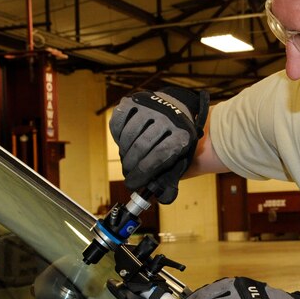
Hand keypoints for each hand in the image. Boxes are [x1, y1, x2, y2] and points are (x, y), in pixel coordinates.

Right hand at [109, 86, 208, 202]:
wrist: (180, 109)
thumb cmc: (176, 140)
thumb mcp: (181, 158)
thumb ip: (171, 178)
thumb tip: (163, 198)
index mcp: (182, 134)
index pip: (158, 157)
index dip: (142, 174)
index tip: (133, 184)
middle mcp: (168, 117)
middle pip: (141, 146)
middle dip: (131, 165)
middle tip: (129, 174)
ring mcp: (151, 107)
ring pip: (129, 135)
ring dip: (123, 152)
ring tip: (127, 159)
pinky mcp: (136, 100)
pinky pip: (118, 121)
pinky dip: (117, 136)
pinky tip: (122, 143)